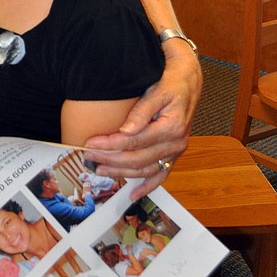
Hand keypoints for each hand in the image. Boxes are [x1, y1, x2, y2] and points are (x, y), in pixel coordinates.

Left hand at [83, 45, 201, 198]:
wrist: (188, 81)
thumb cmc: (171, 82)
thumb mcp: (158, 90)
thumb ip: (142, 110)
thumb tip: (126, 130)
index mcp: (171, 127)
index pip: (133, 141)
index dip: (109, 144)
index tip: (90, 143)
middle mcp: (176, 143)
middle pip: (137, 158)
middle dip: (110, 159)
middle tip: (88, 156)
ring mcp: (175, 151)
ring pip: (145, 169)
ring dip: (121, 173)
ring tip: (100, 170)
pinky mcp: (173, 154)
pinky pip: (161, 175)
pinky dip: (147, 186)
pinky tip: (133, 194)